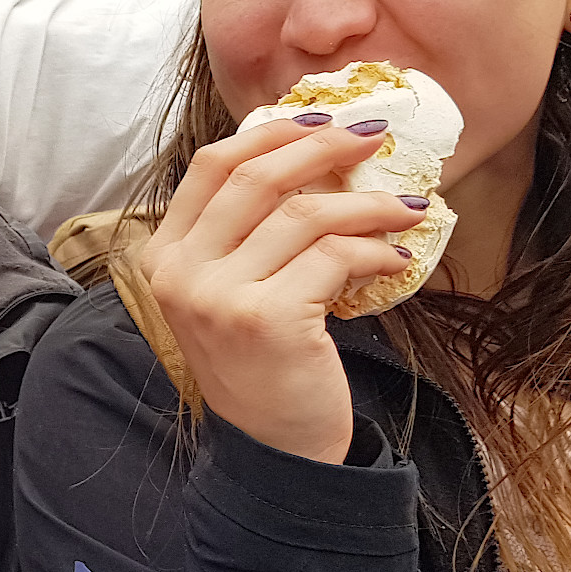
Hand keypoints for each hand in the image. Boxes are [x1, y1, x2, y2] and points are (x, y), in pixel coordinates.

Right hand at [140, 115, 427, 464]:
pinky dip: (376, 250)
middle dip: (324, 146)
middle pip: (256, 176)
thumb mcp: (234, 292)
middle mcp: (180, 273)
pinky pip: (334, 256)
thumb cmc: (263, 366)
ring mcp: (218, 296)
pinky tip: (395, 259)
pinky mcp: (266, 319)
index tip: (320, 120)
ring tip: (406, 210)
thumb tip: (311, 155)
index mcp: (163, 256)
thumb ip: (248, 233)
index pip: (211, 167)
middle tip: (374, 140)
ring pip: (305, 214)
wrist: (274, 451)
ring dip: (369, 204)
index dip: (270, 133)